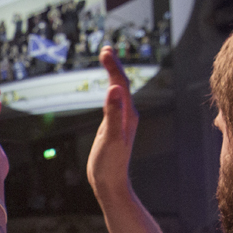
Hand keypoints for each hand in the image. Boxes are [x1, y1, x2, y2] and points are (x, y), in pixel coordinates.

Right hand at [86, 46, 137, 193]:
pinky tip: (107, 92)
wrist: (110, 183)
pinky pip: (114, 103)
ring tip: (107, 61)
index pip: (120, 83)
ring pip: (119, 92)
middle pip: (121, 84)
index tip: (105, 50)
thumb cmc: (110, 164)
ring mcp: (121, 121)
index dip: (113, 66)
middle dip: (114, 66)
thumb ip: (113, 113)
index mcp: (127, 114)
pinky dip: (110, 91)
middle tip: (105, 49)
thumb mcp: (110, 138)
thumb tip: (114, 89)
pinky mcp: (114, 127)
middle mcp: (127, 115)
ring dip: (113, 75)